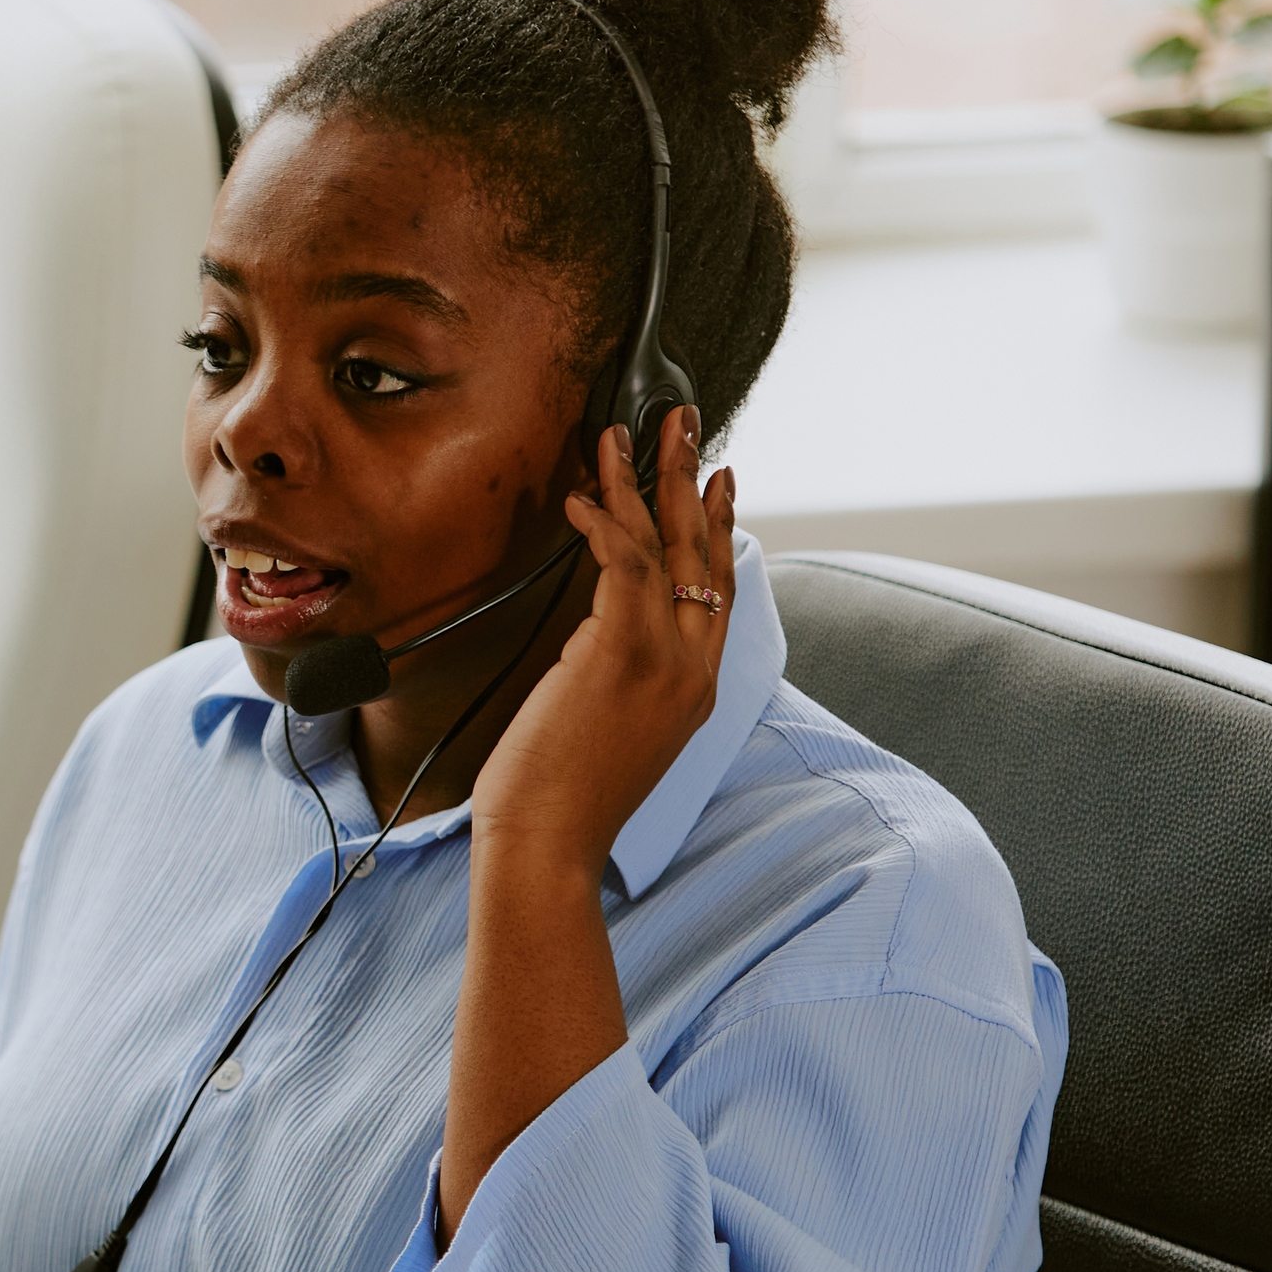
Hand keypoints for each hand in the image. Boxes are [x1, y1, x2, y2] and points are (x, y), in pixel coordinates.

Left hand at [469, 413, 734, 875]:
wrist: (550, 846)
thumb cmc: (561, 802)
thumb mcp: (604, 731)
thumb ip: (615, 680)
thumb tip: (589, 644)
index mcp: (694, 690)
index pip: (721, 593)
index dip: (719, 530)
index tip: (718, 481)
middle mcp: (693, 670)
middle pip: (706, 555)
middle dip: (692, 482)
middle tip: (682, 424)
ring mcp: (664, 661)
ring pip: (667, 550)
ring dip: (643, 483)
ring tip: (626, 434)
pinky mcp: (621, 653)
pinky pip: (624, 566)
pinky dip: (604, 522)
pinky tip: (582, 495)